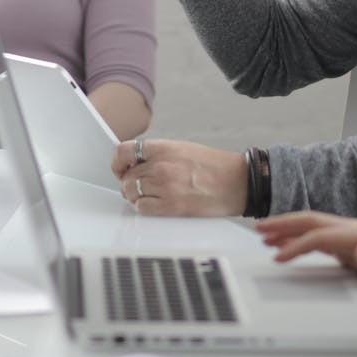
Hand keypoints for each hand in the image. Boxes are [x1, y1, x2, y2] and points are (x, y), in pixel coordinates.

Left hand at [110, 137, 246, 215]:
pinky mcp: (171, 207)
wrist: (237, 182)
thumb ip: (158, 154)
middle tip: (136, 187)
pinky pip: (143, 208)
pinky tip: (155, 205)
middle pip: (127, 176)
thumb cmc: (214, 165)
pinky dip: (145, 208)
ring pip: (131, 193)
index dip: (118, 163)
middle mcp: (161, 166)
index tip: (121, 169)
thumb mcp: (182, 148)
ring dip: (135, 196)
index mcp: (163, 148)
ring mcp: (165, 187)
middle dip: (128, 183)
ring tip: (147, 196)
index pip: (123, 152)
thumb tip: (136, 163)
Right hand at [255, 212, 356, 326]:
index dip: (296, 244)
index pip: (319, 235)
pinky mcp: (347, 242)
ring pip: (312, 225)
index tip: (278, 257)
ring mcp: (350, 234)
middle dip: (284, 224)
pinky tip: (285, 245)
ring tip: (264, 235)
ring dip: (288, 228)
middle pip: (312, 220)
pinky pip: (317, 235)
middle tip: (259, 229)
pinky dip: (298, 238)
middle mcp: (354, 229)